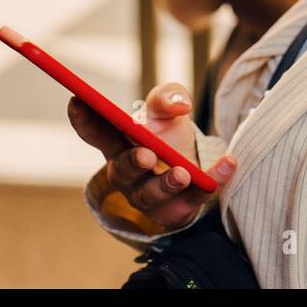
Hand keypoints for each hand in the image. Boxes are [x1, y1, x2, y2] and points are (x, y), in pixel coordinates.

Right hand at [68, 82, 235, 230]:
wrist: (193, 166)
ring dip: (166, 183)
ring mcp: (150, 196)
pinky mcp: (178, 209)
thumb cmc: (168, 134)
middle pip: (122, 171)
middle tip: (146, 154)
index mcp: (119, 143)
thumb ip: (168, 97)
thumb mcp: (167, 108)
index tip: (77, 100)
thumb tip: (179, 104)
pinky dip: (213, 180)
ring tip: (182, 172)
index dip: (84, 119)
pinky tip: (229, 163)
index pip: (96, 133)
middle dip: (132, 163)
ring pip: (152, 195)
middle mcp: (128, 173)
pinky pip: (194, 199)